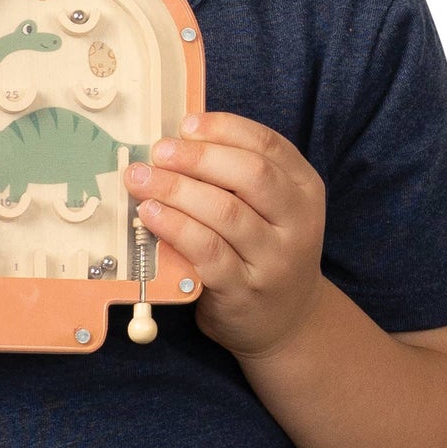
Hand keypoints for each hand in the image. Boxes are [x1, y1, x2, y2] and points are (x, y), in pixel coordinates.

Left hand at [124, 111, 327, 359]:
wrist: (286, 323)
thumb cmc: (264, 253)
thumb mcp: (271, 210)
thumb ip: (238, 177)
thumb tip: (179, 140)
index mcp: (305, 190)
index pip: (269, 145)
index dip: (224, 129)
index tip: (186, 124)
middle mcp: (298, 223)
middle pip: (250, 174)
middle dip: (198, 157)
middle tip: (159, 151)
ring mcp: (274, 260)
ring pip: (225, 212)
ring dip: (177, 190)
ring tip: (141, 179)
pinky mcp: (244, 291)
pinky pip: (207, 251)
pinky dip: (175, 228)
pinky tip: (151, 214)